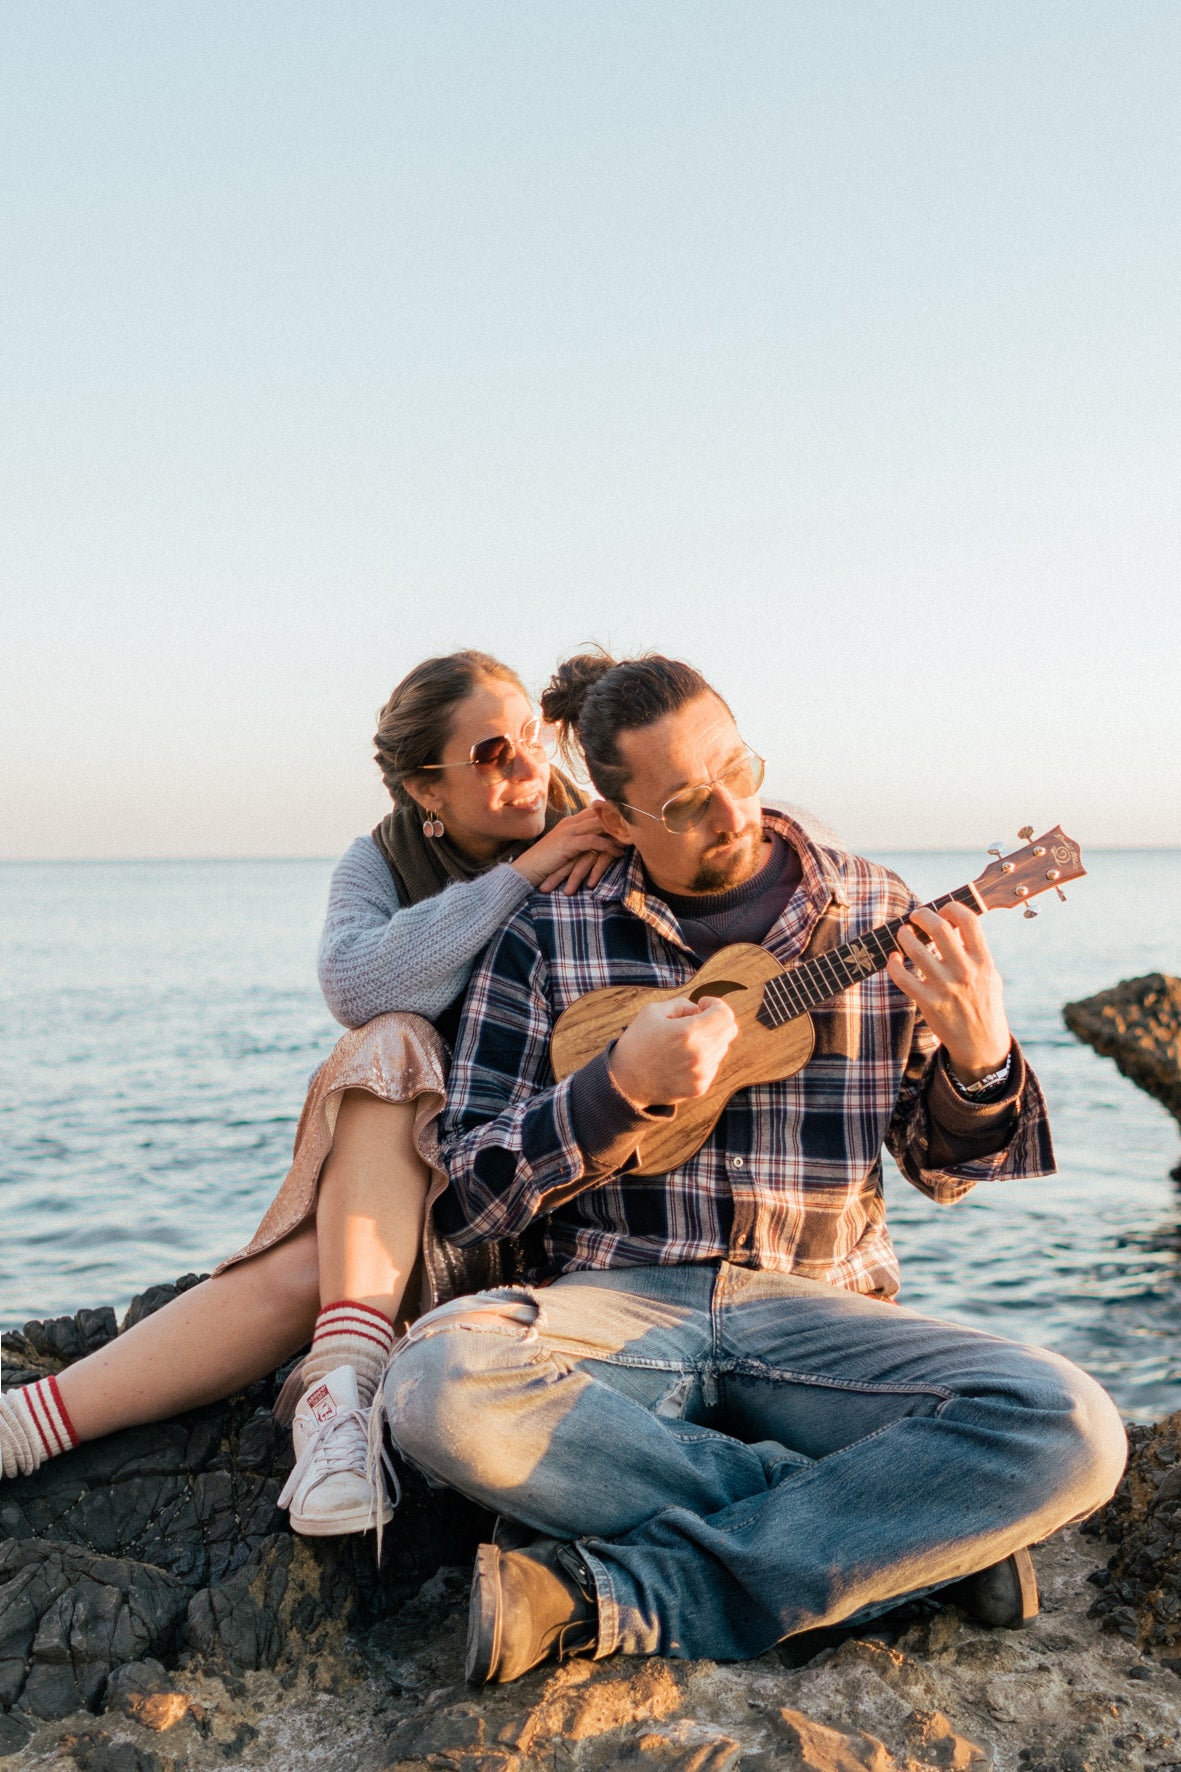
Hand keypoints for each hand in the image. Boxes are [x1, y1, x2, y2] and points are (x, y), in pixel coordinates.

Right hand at [511, 806, 624, 894]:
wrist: (527, 869)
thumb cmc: (546, 861)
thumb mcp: (564, 848)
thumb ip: (578, 841)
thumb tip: (594, 842)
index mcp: (570, 822)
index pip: (595, 810)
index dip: (612, 811)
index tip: (630, 814)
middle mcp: (570, 822)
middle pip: (599, 813)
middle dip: (619, 818)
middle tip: (638, 822)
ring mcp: (569, 831)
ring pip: (598, 824)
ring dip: (617, 830)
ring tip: (634, 837)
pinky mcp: (569, 844)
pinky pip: (593, 841)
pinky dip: (608, 845)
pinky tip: (618, 852)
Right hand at [608, 996, 738, 1107]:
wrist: (624, 1081)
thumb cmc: (637, 1042)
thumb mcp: (652, 1012)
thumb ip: (682, 1004)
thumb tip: (700, 1010)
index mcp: (688, 1032)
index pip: (725, 1014)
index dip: (716, 1004)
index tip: (702, 1005)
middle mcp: (699, 1054)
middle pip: (729, 1031)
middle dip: (716, 1021)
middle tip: (696, 1021)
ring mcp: (701, 1074)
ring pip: (721, 1048)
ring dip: (709, 1040)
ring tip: (683, 1043)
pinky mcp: (699, 1087)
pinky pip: (712, 1065)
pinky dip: (703, 1058)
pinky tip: (681, 1059)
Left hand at [886, 902, 1011, 1083]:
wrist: (982, 1045)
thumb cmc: (984, 1004)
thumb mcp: (989, 975)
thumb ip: (974, 951)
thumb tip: (952, 924)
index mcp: (983, 961)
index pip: (969, 921)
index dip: (952, 908)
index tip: (943, 909)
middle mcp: (965, 972)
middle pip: (939, 929)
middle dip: (923, 915)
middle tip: (915, 916)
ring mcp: (946, 988)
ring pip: (917, 950)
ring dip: (904, 936)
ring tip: (902, 932)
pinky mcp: (929, 1003)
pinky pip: (903, 978)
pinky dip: (894, 964)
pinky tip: (894, 958)